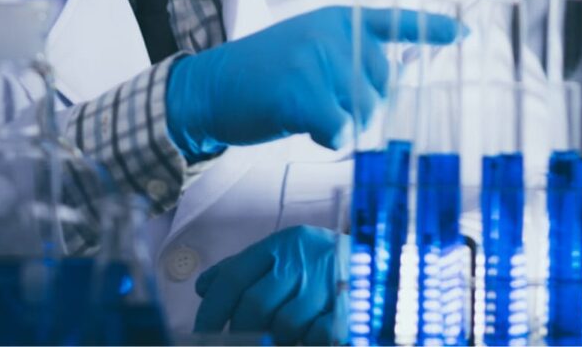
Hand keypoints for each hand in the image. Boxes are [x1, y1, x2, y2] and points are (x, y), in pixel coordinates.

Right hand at [165, 5, 458, 158]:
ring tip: (310, 113)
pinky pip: (342, 130)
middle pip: (384, 87)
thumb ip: (349, 57)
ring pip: (366, 112)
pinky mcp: (304, 94)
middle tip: (324, 107)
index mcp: (338, 20)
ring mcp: (319, 62)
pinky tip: (307, 128)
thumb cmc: (263, 75)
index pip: (396, 21)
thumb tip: (395, 82)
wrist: (209, 87)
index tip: (465, 33)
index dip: (433, 29)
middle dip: (364, 109)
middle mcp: (335, 35)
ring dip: (345, 126)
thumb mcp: (309, 48)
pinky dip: (330, 138)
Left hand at [193, 226, 339, 342]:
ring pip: (284, 325)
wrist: (379, 260)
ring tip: (283, 335)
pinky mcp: (347, 308)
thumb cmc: (320, 262)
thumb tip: (204, 287)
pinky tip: (309, 334)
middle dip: (242, 332)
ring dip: (278, 338)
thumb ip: (243, 268)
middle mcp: (303, 260)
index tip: (203, 334)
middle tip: (241, 341)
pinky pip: (315, 336)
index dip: (212, 311)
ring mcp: (326, 284)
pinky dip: (307, 341)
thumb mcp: (284, 253)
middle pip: (255, 306)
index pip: (233, 277)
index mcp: (282, 244)